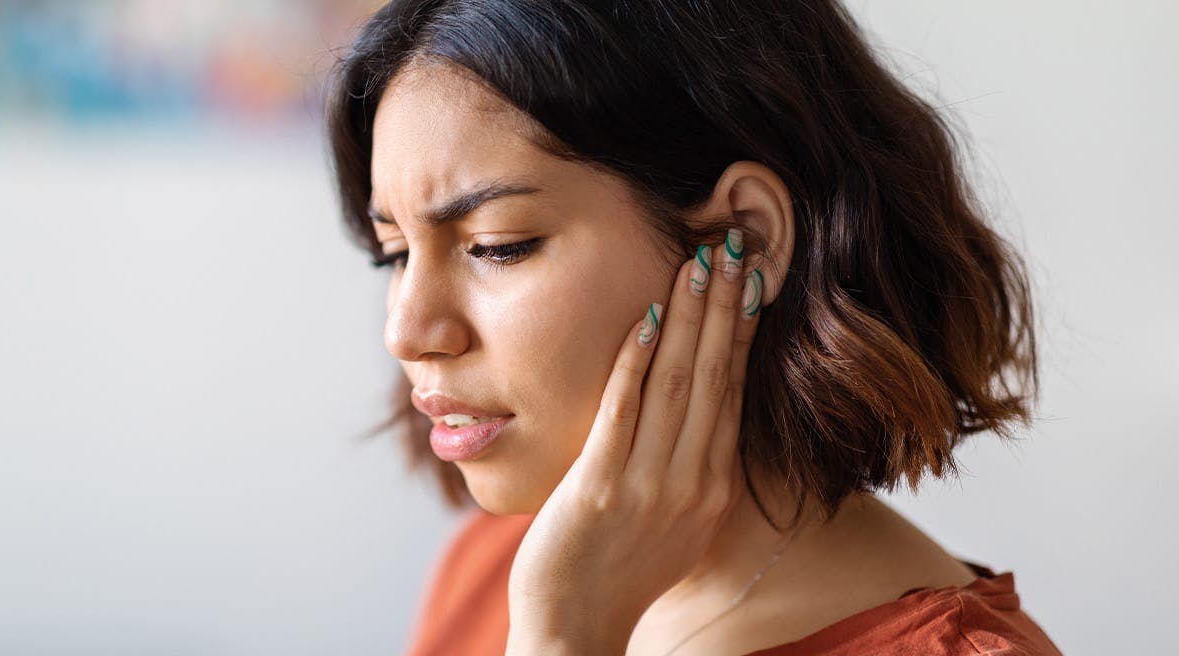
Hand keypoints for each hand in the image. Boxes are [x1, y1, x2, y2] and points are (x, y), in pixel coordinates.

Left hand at [505, 231, 764, 652]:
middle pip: (716, 377)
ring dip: (688, 318)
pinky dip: (637, 363)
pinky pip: (625, 413)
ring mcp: (650, 485)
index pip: (734, 392)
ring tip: (697, 262)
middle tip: (731, 245)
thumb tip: (689, 424)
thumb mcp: (670, 523)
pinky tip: (645, 318)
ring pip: (679, 385)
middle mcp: (693, 483)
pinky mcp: (603, 488)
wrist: (576, 629)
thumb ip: (682, 472)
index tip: (748, 278)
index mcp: (712, 488)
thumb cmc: (613, 574)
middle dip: (724, 307)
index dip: (741, 331)